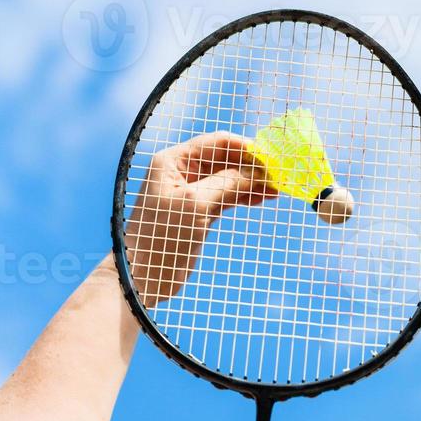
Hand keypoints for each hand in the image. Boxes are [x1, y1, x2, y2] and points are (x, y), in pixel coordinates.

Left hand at [125, 132, 276, 306]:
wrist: (141, 278)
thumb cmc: (161, 237)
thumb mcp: (196, 203)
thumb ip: (227, 182)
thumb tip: (258, 172)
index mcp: (174, 161)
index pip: (218, 143)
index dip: (247, 149)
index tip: (273, 160)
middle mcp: (181, 171)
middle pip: (225, 159)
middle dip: (252, 167)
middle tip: (280, 176)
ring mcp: (189, 192)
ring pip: (228, 179)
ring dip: (251, 182)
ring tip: (276, 190)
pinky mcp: (197, 213)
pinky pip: (225, 197)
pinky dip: (243, 196)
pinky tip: (261, 199)